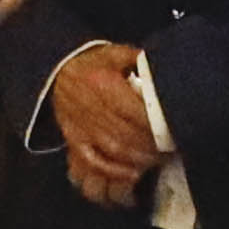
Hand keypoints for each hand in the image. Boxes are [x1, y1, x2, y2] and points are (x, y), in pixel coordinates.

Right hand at [50, 42, 166, 205]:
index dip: (155, 125)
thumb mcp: (113, 54)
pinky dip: (113, 171)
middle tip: (170, 149)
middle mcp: (92, 108)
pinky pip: (94, 161)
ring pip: (114, 150)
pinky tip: (132, 174)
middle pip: (127, 134)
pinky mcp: (75, 141)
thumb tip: (163, 65)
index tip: (172, 130)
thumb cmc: (91, 64)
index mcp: (103, 84)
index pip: (135, 111)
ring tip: (156, 160)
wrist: (55, 72)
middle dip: (151, 145)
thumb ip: (138, 59)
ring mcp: (82, 127)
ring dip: (138, 159)